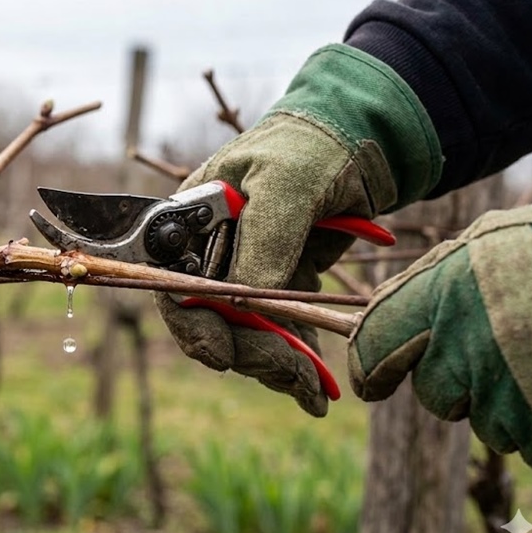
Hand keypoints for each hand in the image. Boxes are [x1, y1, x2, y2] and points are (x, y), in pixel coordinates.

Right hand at [157, 44, 441, 415]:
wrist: (358, 143)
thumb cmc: (308, 149)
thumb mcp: (286, 182)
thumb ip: (265, 237)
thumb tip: (249, 300)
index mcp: (190, 228)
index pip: (174, 286)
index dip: (192, 325)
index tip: (221, 354)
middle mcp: (209, 256)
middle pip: (209, 323)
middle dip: (247, 353)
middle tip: (290, 373)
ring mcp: (244, 274)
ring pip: (244, 338)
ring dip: (275, 367)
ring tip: (315, 389)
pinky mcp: (279, 288)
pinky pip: (277, 335)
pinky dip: (296, 362)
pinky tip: (318, 386)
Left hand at [349, 198, 531, 480]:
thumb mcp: (490, 245)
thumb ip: (436, 284)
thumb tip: (389, 319)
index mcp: (439, 296)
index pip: (373, 348)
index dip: (371, 367)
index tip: (373, 381)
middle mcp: (464, 349)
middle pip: (438, 397)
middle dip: (464, 385)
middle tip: (511, 352)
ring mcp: (508, 396)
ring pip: (494, 427)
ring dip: (519, 406)